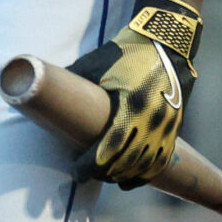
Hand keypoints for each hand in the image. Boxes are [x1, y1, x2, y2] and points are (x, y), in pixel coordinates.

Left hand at [66, 0, 199, 186]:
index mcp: (132, 104)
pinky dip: (146, 172)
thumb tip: (47, 95)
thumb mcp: (96, 64)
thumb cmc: (125, 50)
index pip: (109, 147)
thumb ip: (75, 82)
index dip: (91, 165)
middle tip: (86, 176)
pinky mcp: (175, 125)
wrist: (167, 42)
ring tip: (106, 179)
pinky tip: (131, 179)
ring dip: (125, 175)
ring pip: (145, 164)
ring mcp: (167, 125)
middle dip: (105, 173)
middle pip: (127, 161)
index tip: (76, 172)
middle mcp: (153, 119)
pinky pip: (162, 158)